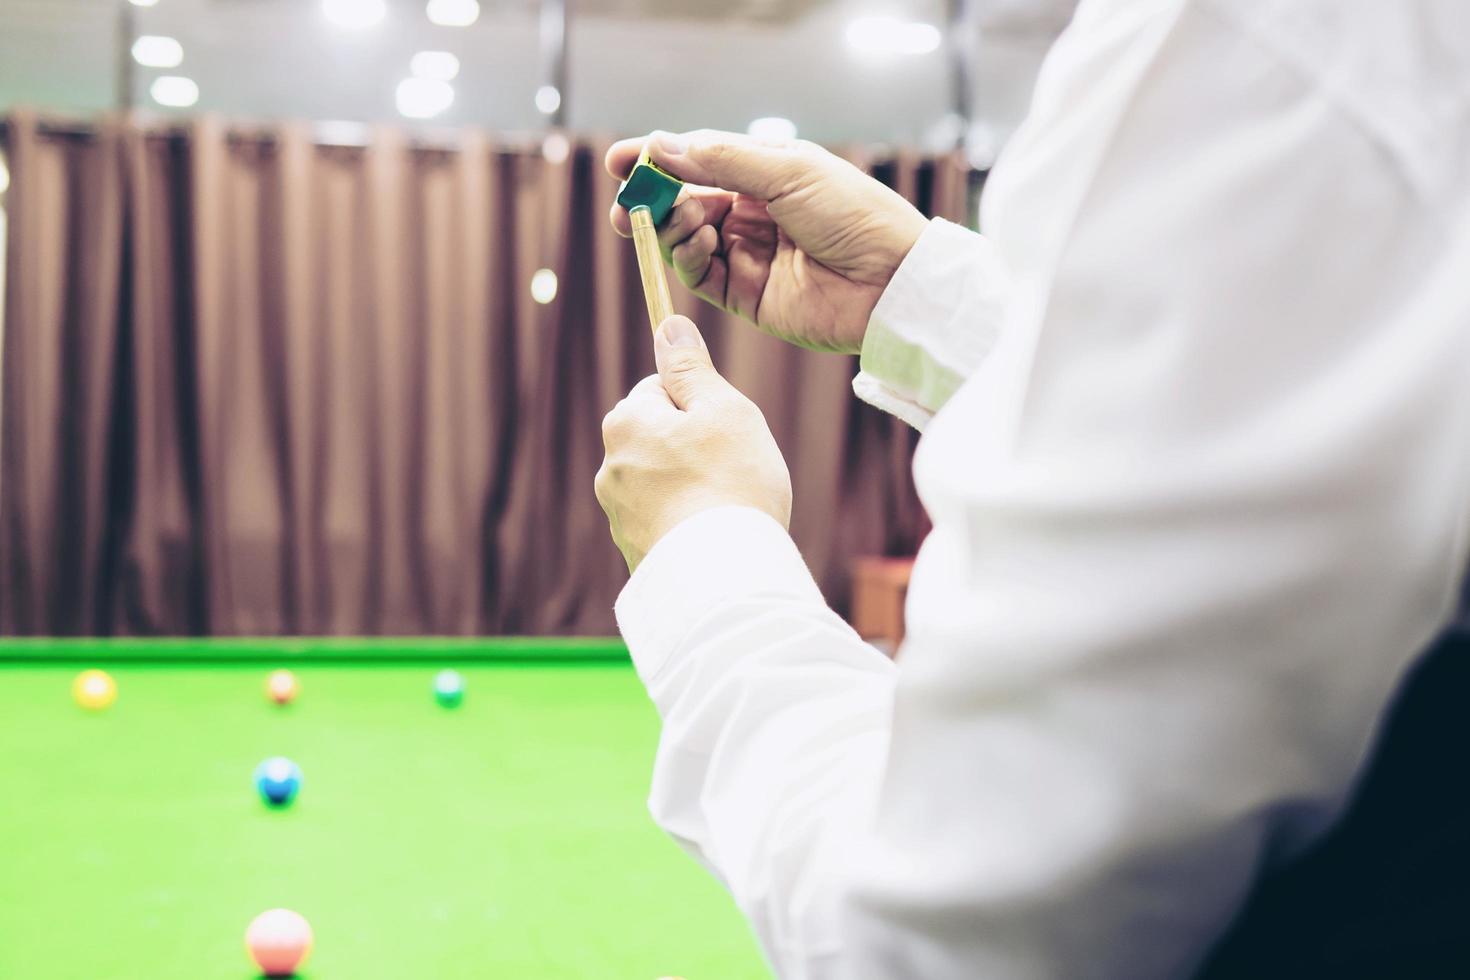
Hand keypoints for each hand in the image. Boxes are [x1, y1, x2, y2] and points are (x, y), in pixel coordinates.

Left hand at [596, 315, 791, 571]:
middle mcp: (609, 467)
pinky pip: (667, 523)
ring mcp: (618, 515)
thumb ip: (691, 368)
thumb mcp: (722, 408)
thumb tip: (669, 326)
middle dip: (694, 447)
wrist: (724, 579)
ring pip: (664, 482)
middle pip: (661, 437)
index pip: (660, 389)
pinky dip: (689, 524)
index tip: (725, 430)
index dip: (701, 404)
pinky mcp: (634, 554)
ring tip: (727, 508)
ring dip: (693, 488)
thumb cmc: (731, 484)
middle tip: (732, 469)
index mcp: (625, 422)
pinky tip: (715, 538)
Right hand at [606, 130, 928, 354]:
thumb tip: (662, 145)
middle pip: (684, 201)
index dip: (657, 160)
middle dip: (653, 200)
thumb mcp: (788, 172)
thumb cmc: (854, 214)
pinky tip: (698, 242)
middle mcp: (752, 213)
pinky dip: (688, 258)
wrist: (890, 281)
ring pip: (686, 239)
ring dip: (672, 227)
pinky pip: (701, 275)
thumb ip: (722, 160)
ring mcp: (748, 255)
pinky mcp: (747, 296)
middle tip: (629, 204)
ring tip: (683, 221)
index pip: (698, 161)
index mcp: (766, 173)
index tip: (619, 161)